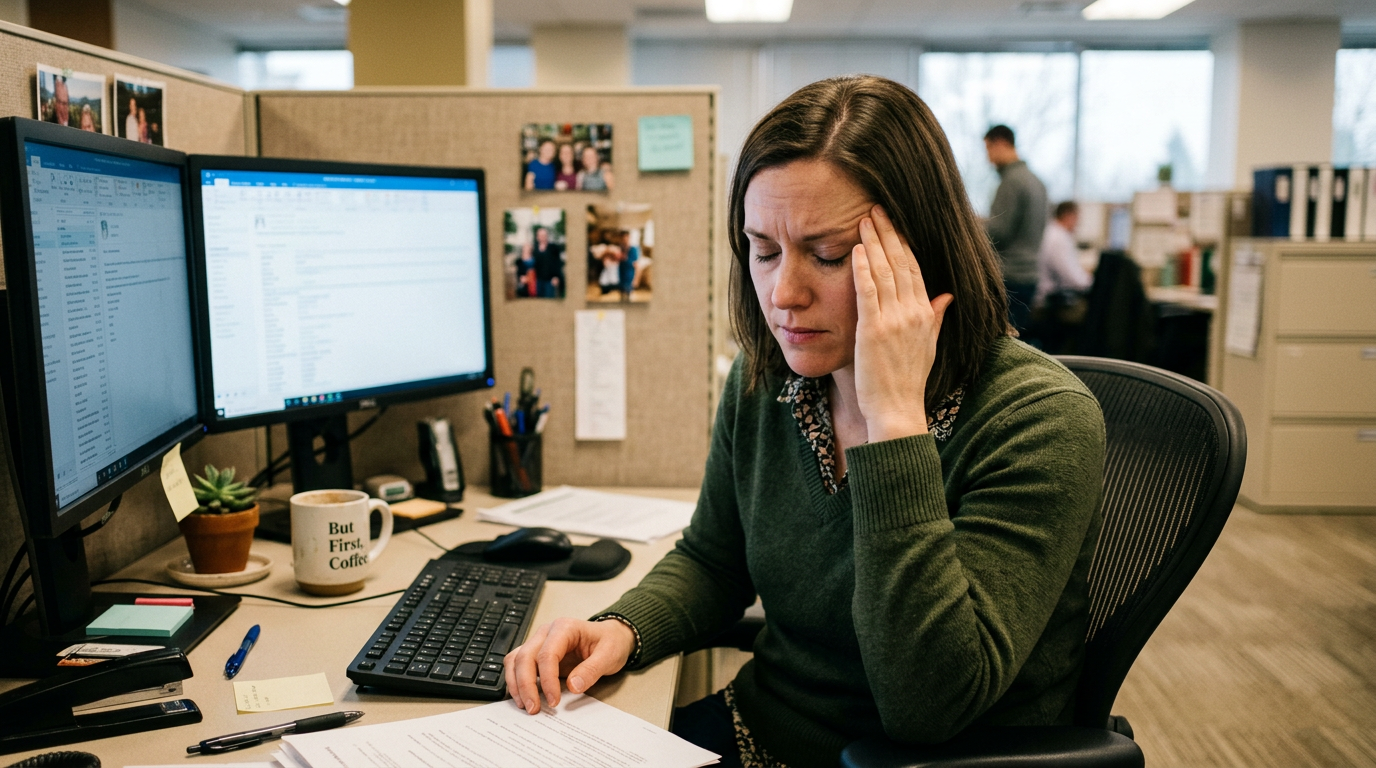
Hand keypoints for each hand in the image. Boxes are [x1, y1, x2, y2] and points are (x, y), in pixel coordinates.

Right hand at [503, 617, 634, 713]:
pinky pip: (517, 664)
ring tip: (525, 705)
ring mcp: (539, 642)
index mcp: (564, 628)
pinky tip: (523, 696)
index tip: (554, 700)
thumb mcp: (609, 655)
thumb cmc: (610, 642)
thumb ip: (592, 670)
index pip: (547, 654)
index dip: (548, 680)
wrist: (611, 637)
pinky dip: (516, 680)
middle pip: (525, 657)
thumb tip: (573, 686)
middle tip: (534, 708)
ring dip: (516, 684)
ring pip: (516, 660)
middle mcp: (547, 633)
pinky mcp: (536, 653)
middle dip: (526, 685)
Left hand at [851, 205, 953, 441]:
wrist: (897, 409)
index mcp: (926, 314)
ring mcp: (894, 320)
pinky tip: (855, 249)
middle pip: (900, 263)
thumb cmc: (908, 381)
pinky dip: (862, 269)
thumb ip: (937, 317)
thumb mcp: (929, 345)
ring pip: (884, 272)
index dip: (903, 243)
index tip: (893, 223)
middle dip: (888, 233)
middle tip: (876, 208)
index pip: (915, 269)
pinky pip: (868, 292)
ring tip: (863, 219)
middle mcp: (913, 313)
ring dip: (873, 243)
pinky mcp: (873, 330)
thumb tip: (947, 295)